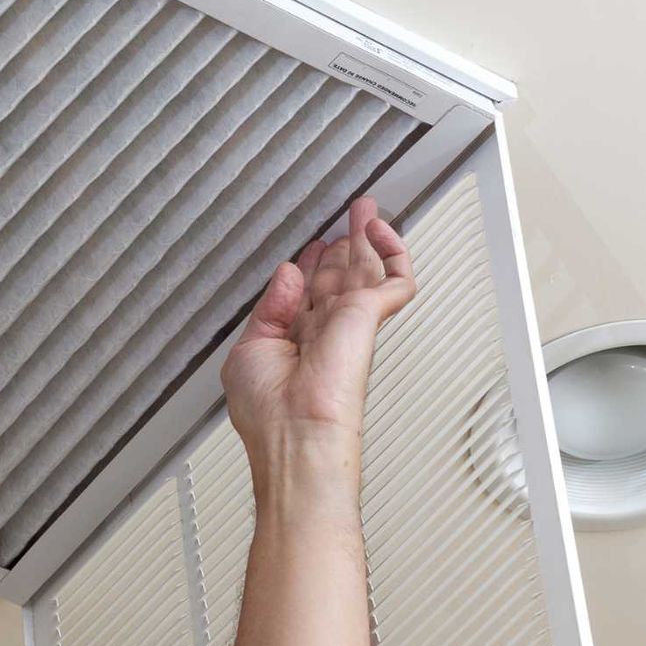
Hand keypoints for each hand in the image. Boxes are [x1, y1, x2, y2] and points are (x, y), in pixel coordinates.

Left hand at [220, 197, 415, 475]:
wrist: (293, 435)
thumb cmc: (268, 412)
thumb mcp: (249, 348)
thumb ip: (269, 307)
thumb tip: (288, 272)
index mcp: (295, 339)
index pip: (309, 294)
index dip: (311, 265)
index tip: (312, 246)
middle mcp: (324, 329)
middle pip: (339, 276)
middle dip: (344, 244)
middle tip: (350, 216)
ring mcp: (349, 323)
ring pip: (367, 271)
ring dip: (367, 237)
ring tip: (366, 209)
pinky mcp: (368, 318)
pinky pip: (395, 280)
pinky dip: (393, 253)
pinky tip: (380, 231)